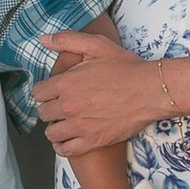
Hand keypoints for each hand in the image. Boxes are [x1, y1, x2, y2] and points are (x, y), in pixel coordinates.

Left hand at [37, 16, 171, 163]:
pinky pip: (65, 150)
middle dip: (50, 108)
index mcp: (66, 83)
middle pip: (43, 113)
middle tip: (62, 106)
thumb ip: (67, 40)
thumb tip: (43, 39)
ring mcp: (80, 126)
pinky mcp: (92, 141)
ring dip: (55, 127)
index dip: (45, 91)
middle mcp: (69, 106)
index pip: (38, 92)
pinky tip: (67, 139)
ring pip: (51, 133)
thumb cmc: (126, 67)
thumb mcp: (97, 45)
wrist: (151, 91)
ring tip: (64, 122)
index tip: (54, 92)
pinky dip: (62, 146)